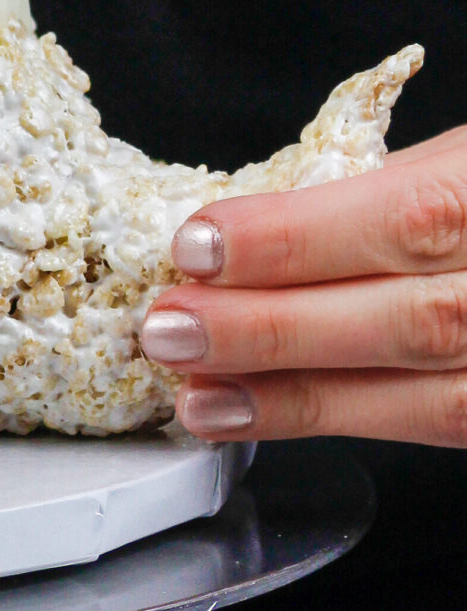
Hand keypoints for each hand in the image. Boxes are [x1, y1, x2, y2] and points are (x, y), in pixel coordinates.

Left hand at [139, 130, 466, 444]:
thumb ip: (389, 186)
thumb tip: (261, 226)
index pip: (415, 217)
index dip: (301, 238)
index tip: (199, 245)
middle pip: (415, 318)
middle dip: (276, 327)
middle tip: (170, 326)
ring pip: (429, 393)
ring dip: (293, 394)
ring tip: (196, 389)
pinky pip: (441, 424)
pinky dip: (339, 418)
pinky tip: (258, 414)